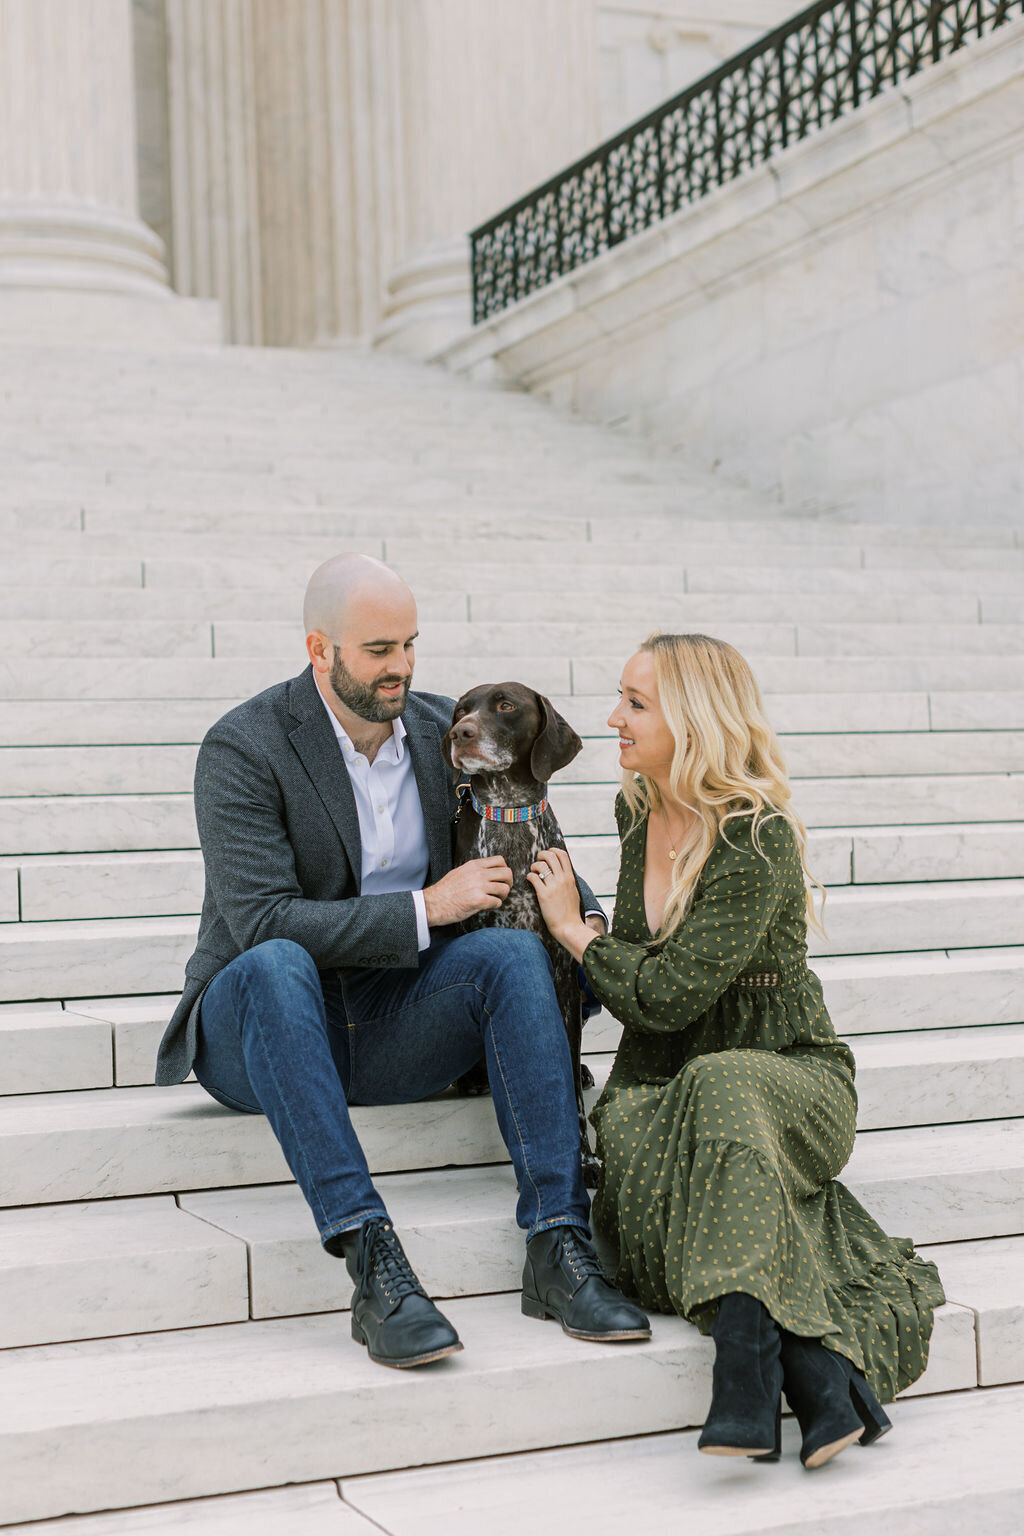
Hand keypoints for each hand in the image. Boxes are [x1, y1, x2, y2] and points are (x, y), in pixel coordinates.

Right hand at [423, 857, 512, 925]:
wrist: (433, 904)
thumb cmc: (444, 891)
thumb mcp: (460, 872)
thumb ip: (475, 870)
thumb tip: (489, 873)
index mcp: (474, 865)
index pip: (500, 860)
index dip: (504, 870)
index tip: (501, 878)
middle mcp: (478, 873)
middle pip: (507, 873)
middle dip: (508, 883)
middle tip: (503, 890)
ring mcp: (479, 887)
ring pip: (505, 889)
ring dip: (502, 896)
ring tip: (494, 900)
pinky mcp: (479, 901)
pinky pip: (497, 902)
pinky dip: (494, 906)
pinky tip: (486, 906)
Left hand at [527, 847, 597, 961]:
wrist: (569, 927)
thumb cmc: (571, 912)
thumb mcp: (574, 891)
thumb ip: (568, 880)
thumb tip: (562, 871)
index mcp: (570, 878)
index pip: (563, 855)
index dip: (553, 851)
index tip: (548, 854)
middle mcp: (562, 879)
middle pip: (551, 856)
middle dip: (541, 855)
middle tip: (538, 860)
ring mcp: (553, 887)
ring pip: (541, 865)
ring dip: (534, 866)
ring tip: (533, 872)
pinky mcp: (544, 895)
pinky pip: (534, 877)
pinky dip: (530, 876)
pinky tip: (530, 880)